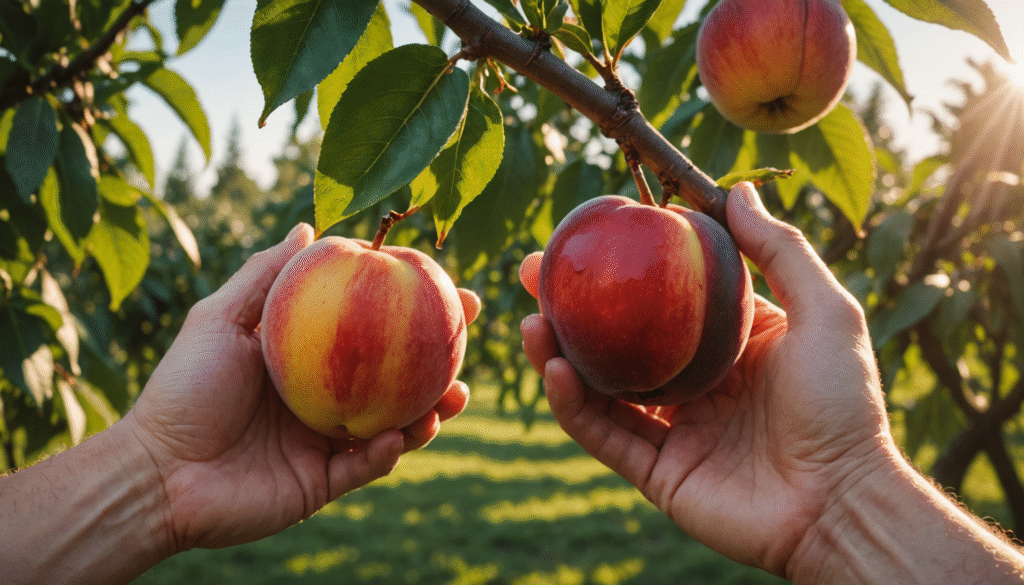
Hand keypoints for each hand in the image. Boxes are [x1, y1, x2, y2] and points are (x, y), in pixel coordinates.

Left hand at [123, 223, 480, 551]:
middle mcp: (324, 397)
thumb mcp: (220, 318)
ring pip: (395, 424)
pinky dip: (389, 453)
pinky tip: (400, 437)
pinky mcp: (323, 484)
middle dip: (438, 359)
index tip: (448, 285)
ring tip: (453, 395)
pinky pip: (367, 467)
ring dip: (430, 411)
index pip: (370, 327)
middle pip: (395, 376)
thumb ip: (266, 274)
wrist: (156, 473)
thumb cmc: (183, 388)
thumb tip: (310, 224)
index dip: (410, 307)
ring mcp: (327, 442)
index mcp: (306, 359)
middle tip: (466, 337)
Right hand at [519, 182, 894, 575]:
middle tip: (534, 275)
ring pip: (599, 387)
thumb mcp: (824, 311)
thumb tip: (736, 191)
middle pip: (617, 339)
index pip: (661, 298)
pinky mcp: (656, 472)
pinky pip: (604, 434)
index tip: (585, 237)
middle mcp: (693, 383)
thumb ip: (780, 251)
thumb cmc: (843, 404)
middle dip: (570, 308)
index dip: (622, 269)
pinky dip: (573, 404)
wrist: (842, 501)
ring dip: (557, 354)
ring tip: (529, 322)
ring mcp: (671, 429)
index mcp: (727, 345)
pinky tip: (553, 370)